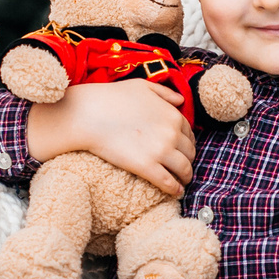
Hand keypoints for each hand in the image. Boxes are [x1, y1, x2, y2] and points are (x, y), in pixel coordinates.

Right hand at [27, 78, 195, 195]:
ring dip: (186, 176)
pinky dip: (175, 189)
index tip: (182, 149)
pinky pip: (168, 183)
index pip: (189, 133)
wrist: (89, 114)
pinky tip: (176, 192)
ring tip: (182, 181)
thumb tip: (180, 100)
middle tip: (183, 166)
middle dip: (188, 159)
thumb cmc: (112, 97)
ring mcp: (160, 151)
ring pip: (184, 169)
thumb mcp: (143, 86)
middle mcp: (172, 134)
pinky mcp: (146, 167)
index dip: (187, 142)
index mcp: (173, 115)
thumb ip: (165, 92)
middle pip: (189, 152)